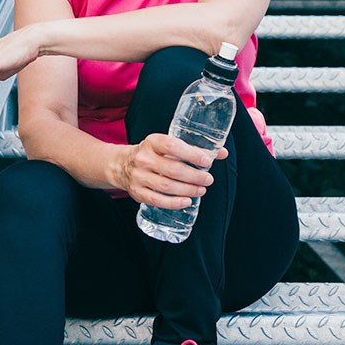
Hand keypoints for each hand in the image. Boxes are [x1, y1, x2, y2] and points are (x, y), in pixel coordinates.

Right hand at [115, 134, 229, 208]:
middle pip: (173, 169)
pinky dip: (174, 203)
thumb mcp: (168, 145)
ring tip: (201, 190)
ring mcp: (138, 176)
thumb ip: (194, 148)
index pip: (173, 146)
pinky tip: (187, 201)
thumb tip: (222, 153)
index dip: (192, 154)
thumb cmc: (153, 154)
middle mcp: (143, 158)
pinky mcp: (137, 192)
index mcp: (152, 142)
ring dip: (188, 190)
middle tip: (208, 179)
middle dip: (194, 176)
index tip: (208, 160)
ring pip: (166, 186)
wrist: (122, 165)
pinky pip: (157, 200)